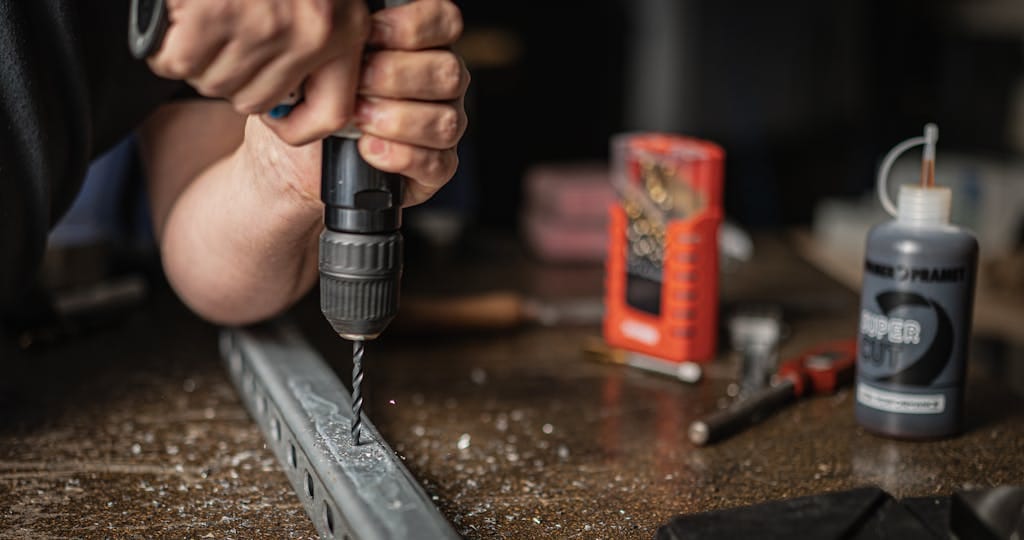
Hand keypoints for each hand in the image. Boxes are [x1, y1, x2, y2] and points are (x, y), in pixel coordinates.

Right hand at [149, 0, 370, 143]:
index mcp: (344, 27)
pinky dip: (166, 47)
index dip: (300, 128)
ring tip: (203, 18)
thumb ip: (316, 38)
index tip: (281, 122)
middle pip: (257, 100)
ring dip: (198, 59)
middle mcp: (311, 33)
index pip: (333, 113)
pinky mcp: (213, 16)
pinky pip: (178, 62)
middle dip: (232, 76)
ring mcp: (263, 26)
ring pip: (215, 84)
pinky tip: (178, 19)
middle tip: (224, 37)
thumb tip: (292, 100)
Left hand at [252, 0, 468, 206]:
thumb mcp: (325, 60)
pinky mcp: (435, 169)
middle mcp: (440, 85)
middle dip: (396, 77)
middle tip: (355, 83)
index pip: (444, 22)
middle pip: (448, 72)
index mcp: (423, 47)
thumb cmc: (313, 102)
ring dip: (397, 119)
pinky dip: (399, 156)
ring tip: (357, 119)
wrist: (297, 157)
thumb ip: (350, 39)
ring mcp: (442, 127)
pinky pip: (436, 163)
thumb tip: (351, 24)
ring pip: (445, 121)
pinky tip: (368, 148)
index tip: (369, 35)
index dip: (414, 27)